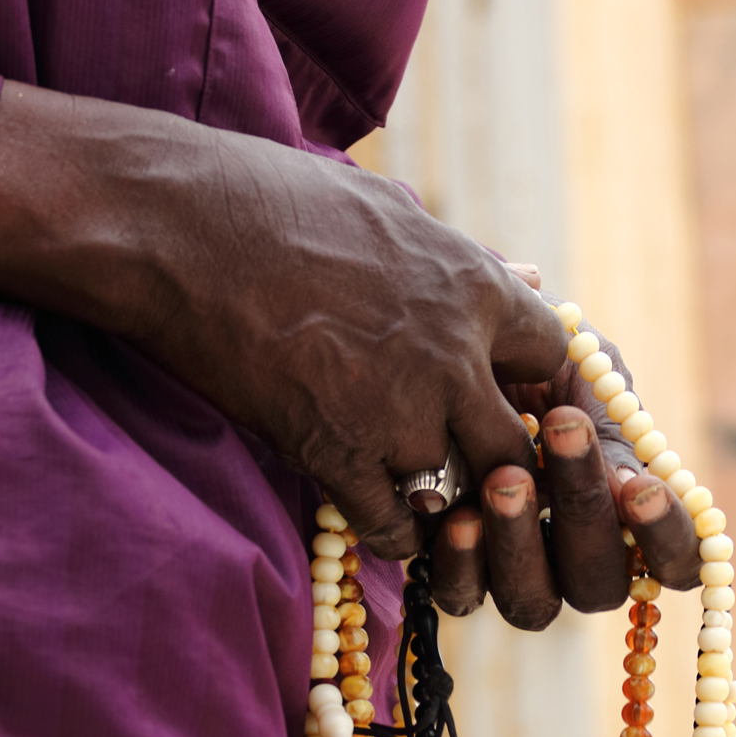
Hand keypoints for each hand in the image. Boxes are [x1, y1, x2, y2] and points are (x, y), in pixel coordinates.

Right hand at [0, 83, 564, 560]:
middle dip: (505, 465)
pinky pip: (395, 528)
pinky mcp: (336, 454)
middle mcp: (452, 358)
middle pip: (521, 447)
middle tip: (482, 473)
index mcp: (472, 288)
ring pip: (462, 494)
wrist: (179, 229)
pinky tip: (383, 522)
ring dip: (450, 505)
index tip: (520, 398)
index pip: (556, 358)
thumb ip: (464, 260)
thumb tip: (524, 278)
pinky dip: (395, 535)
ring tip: (432, 503)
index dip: (542, 386)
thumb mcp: (391, 210)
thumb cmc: (274, 200)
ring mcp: (397, 414)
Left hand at [429, 268, 700, 627]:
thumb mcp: (584, 372)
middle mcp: (580, 559)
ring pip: (534, 602)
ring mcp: (519, 574)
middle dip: (584, 515)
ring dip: (522, 543)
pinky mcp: (456, 575)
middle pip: (600, 585)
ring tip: (504, 477)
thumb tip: (632, 484)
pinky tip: (458, 516)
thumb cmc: (536, 358)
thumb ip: (610, 426)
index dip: (669, 539)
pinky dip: (463, 562)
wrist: (454, 343)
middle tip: (561, 436)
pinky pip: (462, 596)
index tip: (643, 488)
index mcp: (630, 514)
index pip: (678, 561)